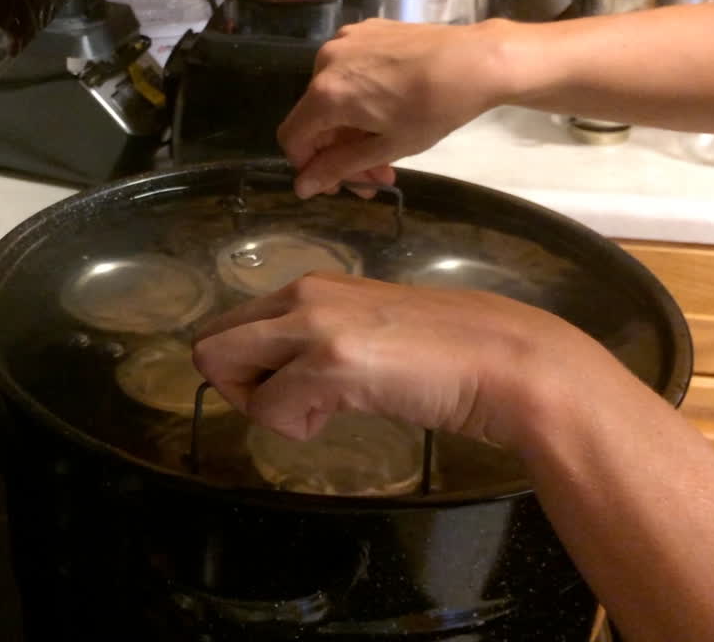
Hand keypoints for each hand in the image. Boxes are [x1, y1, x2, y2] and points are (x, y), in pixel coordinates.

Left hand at [191, 272, 621, 449]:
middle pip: (212, 347)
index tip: (293, 389)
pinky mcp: (329, 360)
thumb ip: (316, 343)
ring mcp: (313, 324)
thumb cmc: (442, 355)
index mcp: (309, 287)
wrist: (501, 362)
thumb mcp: (362, 334)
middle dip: (240, 389)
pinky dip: (298, 426)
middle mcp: (302, 295)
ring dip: (268, 407)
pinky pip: (269, 408)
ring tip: (327, 408)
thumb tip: (276, 377)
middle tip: (297, 407)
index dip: (247, 371)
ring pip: (227, 371)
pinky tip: (345, 412)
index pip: (231, 328)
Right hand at [278, 19, 515, 198]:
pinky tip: (389, 109)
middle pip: (315, 118)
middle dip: (339, 153)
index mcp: (325, 94)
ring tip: (385, 150)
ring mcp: (345, 40)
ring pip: (333, 96)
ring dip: (351, 129)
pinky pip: (348, 72)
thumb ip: (337, 167)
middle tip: (374, 177)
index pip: (292, 138)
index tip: (336, 185)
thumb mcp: (385, 147)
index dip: (307, 166)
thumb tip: (301, 188)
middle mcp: (325, 62)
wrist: (476, 59)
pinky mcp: (365, 30)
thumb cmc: (433, 109)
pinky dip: (360, 97)